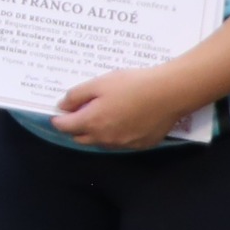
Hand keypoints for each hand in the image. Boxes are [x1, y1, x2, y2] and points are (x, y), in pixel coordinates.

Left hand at [49, 65, 199, 150]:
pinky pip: (121, 143)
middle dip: (75, 127)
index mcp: (92, 123)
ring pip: (101, 143)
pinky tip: (123, 120)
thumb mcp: (98, 83)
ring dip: (95, 132)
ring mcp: (124, 144)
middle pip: (80, 138)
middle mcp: (106, 139)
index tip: (60, 112)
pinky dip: (115, 135)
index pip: (65, 127)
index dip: (59, 119)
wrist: (170, 93)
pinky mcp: (141, 145)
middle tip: (80, 112)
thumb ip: (76, 96)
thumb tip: (62, 107)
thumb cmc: (132, 85)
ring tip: (103, 114)